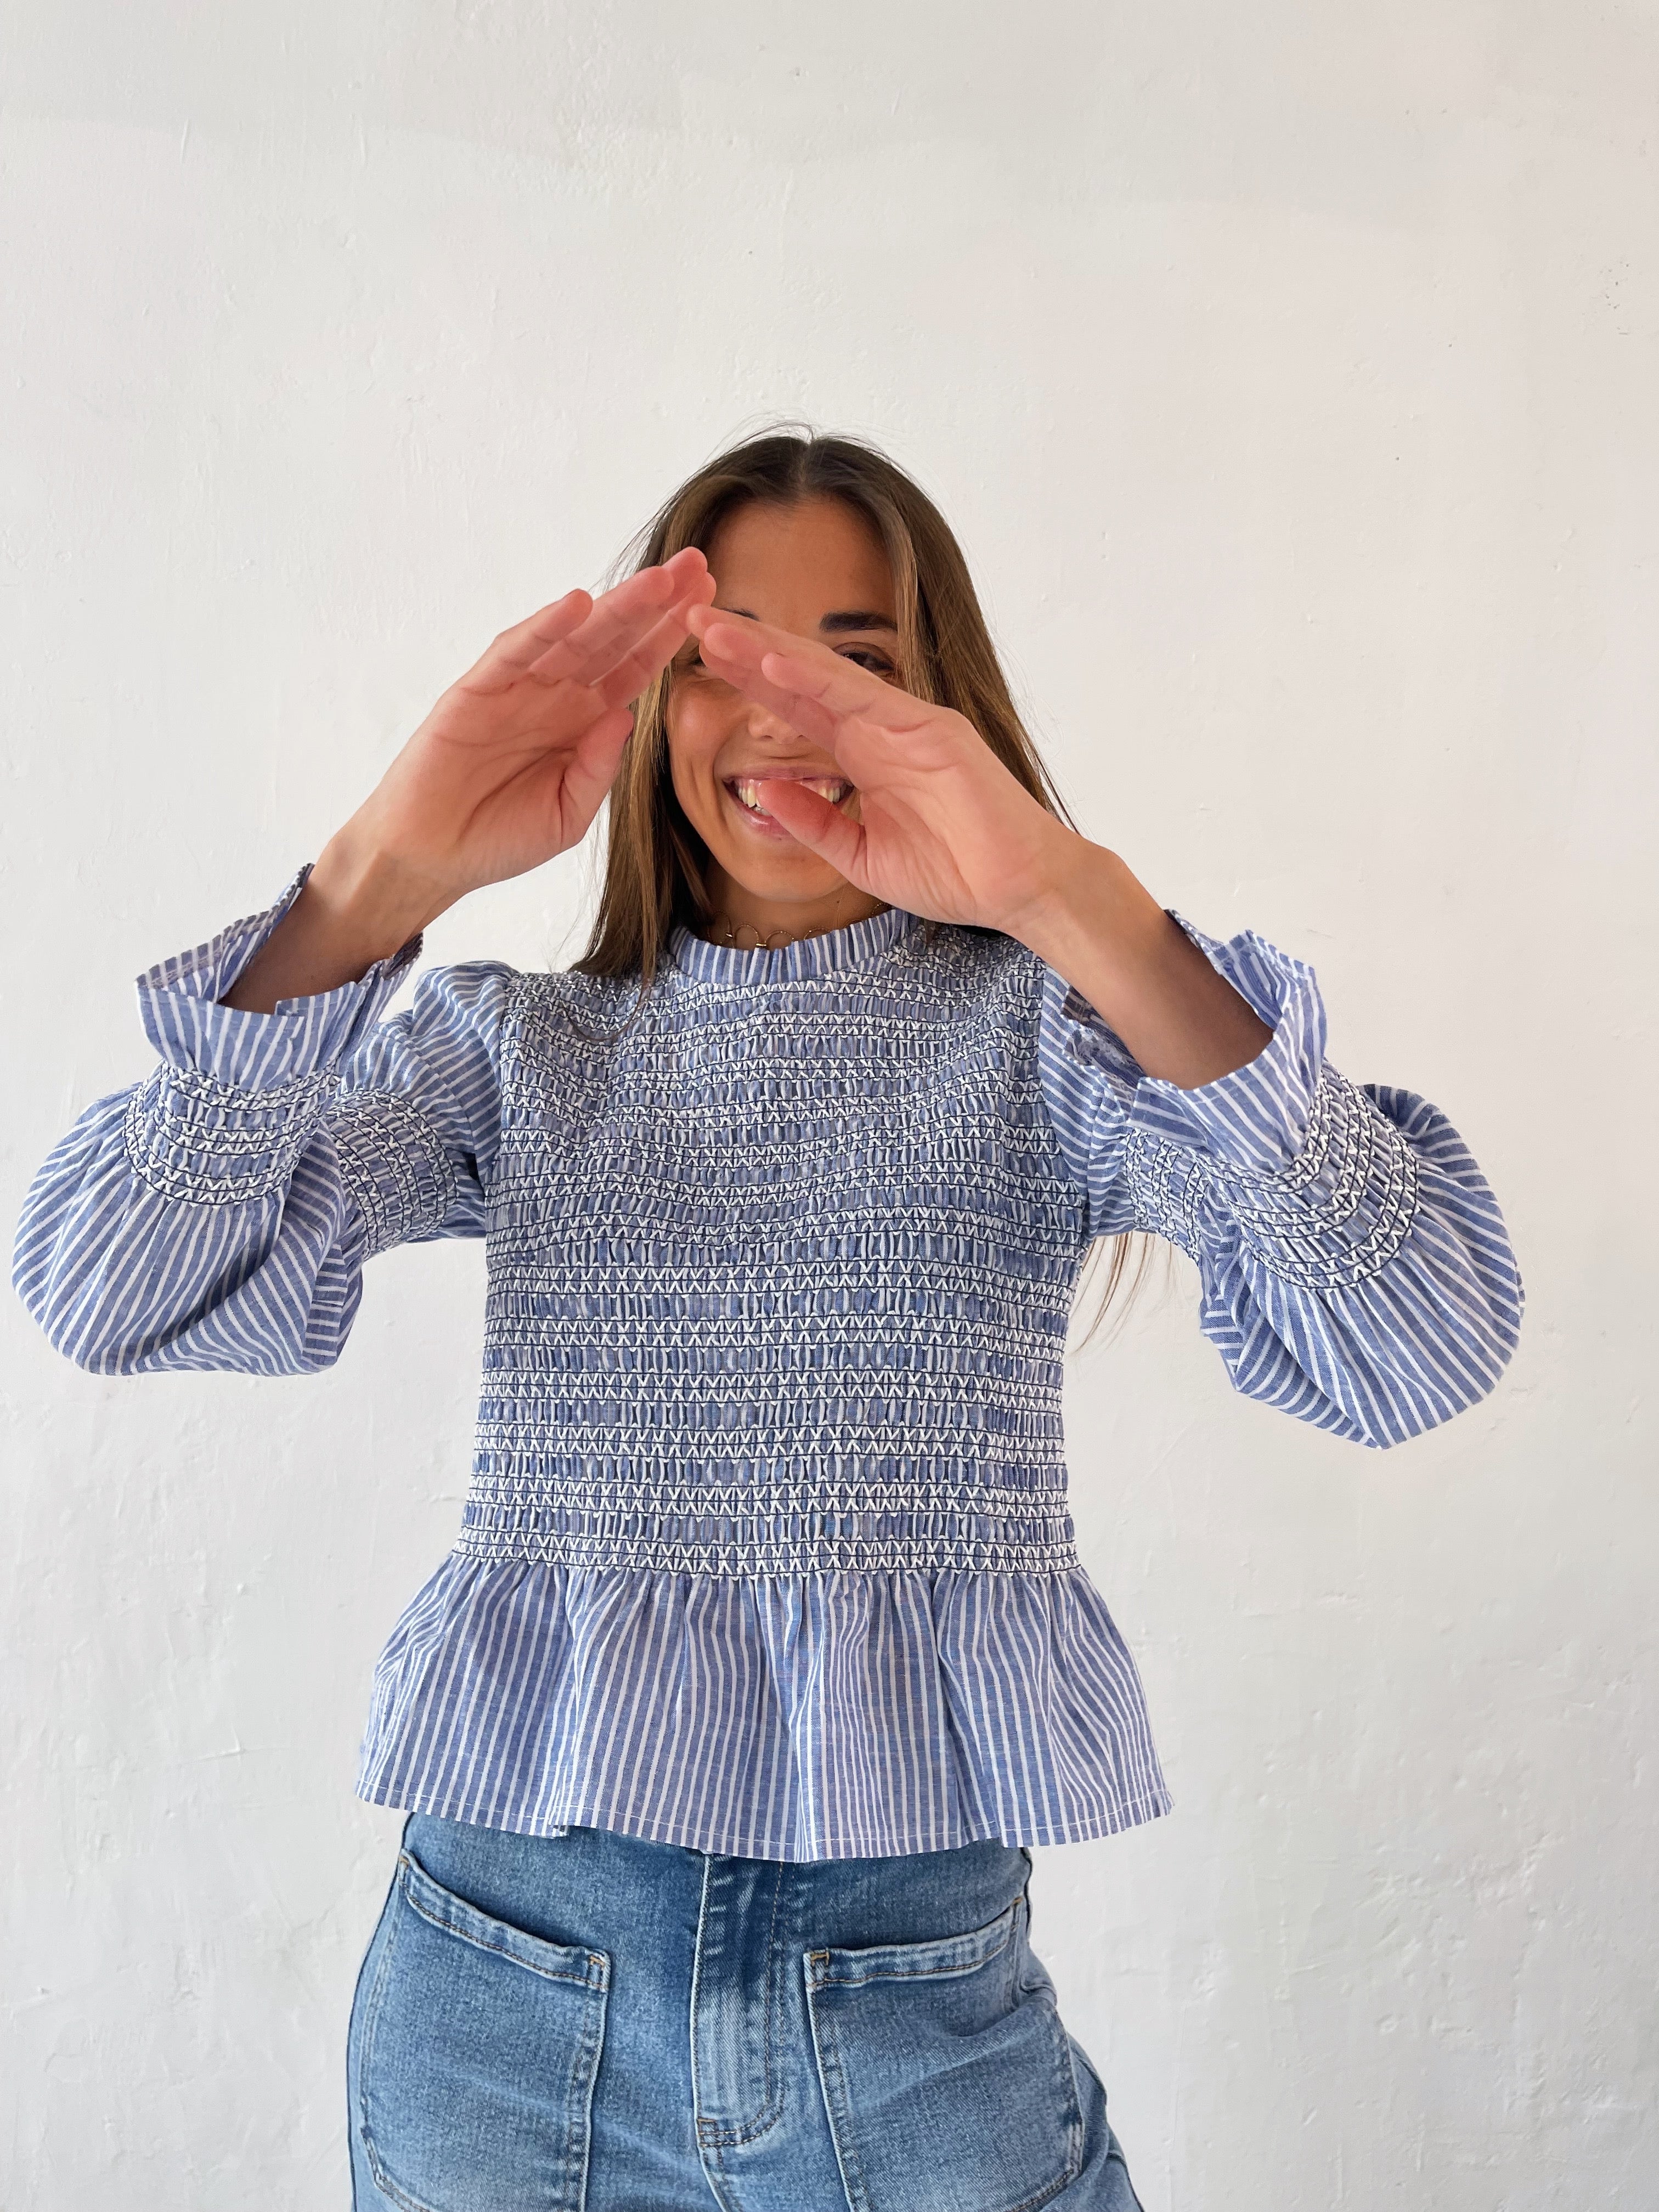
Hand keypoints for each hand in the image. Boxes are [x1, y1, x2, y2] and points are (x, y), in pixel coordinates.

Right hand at [223, 551, 712, 1011]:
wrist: (432, 858)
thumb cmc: (499, 837)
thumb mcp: (568, 815)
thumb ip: (597, 770)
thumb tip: (625, 718)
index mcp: (585, 721)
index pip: (636, 668)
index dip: (671, 636)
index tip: (713, 604)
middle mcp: (555, 695)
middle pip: (614, 639)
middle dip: (656, 604)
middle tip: (698, 566)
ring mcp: (516, 688)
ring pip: (573, 637)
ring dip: (615, 606)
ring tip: (658, 579)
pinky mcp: (474, 691)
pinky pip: (514, 653)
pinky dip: (542, 628)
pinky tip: (576, 605)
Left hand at [686, 604, 1066, 932]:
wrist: (1019, 890)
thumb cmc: (954, 873)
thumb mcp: (860, 856)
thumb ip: (814, 823)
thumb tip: (762, 793)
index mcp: (865, 753)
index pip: (796, 707)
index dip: (749, 682)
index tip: (701, 660)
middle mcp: (882, 727)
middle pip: (801, 679)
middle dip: (747, 651)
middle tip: (692, 620)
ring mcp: (907, 722)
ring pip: (824, 676)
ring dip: (768, 652)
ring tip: (716, 630)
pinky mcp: (931, 728)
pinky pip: (863, 698)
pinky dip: (815, 678)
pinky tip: (773, 661)